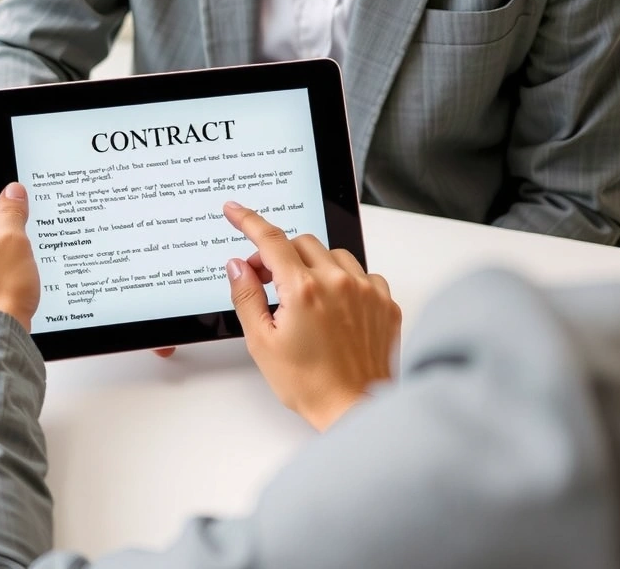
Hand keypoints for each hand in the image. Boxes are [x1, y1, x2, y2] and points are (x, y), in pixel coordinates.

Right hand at [223, 202, 400, 430]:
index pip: (271, 240)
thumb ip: (246, 296)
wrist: (355, 409)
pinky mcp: (385, 302)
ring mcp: (365, 290)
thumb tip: (238, 266)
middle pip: (301, 242)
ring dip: (312, 265)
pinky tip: (333, 305)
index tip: (235, 211)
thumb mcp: (261, 342)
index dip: (249, 220)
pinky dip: (343, 280)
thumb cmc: (311, 384)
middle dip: (279, 255)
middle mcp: (338, 282)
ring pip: (332, 253)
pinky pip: (361, 273)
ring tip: (303, 297)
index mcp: (304, 290)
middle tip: (266, 280)